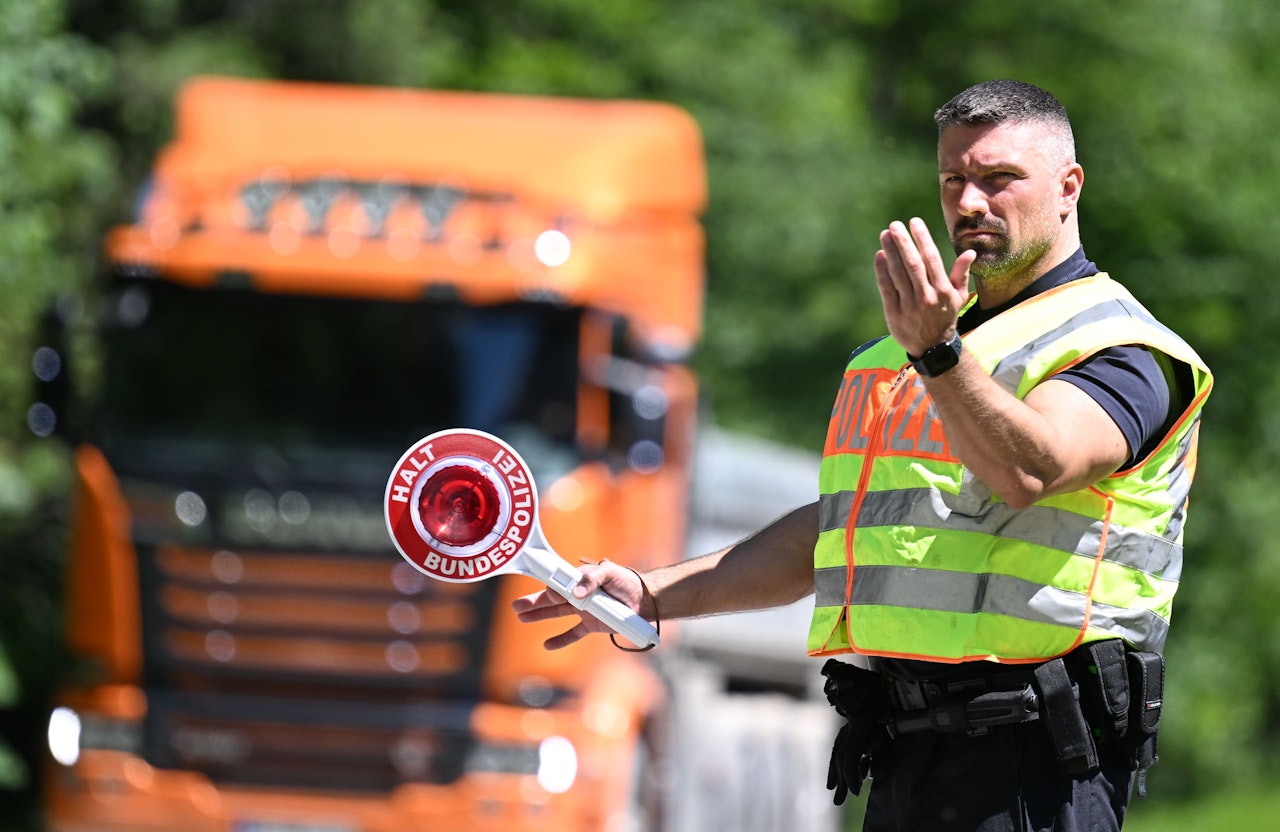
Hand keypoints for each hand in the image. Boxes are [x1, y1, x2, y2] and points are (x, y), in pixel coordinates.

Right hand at [511, 559, 645, 649]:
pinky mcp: (591, 625)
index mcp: (580, 579)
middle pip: (551, 599)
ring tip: (521, 618)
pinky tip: (546, 645)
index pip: (559, 582)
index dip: (550, 587)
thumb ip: (592, 578)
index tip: (547, 593)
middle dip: (533, 602)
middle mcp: (578, 594)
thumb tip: (575, 593)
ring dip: (539, 616)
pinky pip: (573, 633)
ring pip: (556, 614)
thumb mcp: (610, 572)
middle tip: (515, 606)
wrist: (644, 600)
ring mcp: (583, 611)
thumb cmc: (626, 581)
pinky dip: (560, 640)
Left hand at [873, 217, 974, 356]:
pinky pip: (886, 289)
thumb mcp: (958, 296)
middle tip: (894, 225)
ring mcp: (909, 306)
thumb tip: (971, 252)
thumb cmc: (946, 317)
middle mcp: (926, 297)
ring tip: (885, 235)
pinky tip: (879, 256)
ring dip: (891, 253)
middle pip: (913, 265)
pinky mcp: (894, 314)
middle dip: (903, 243)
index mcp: (943, 290)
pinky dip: (882, 272)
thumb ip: (962, 274)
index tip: (915, 222)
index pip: (931, 259)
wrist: (933, 348)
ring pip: (898, 275)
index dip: (922, 239)